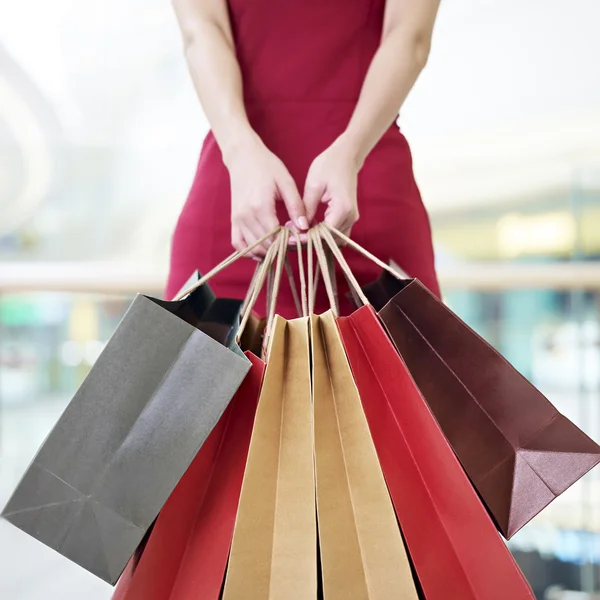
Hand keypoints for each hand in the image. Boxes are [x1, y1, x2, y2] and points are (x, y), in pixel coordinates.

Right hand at [226, 135, 307, 257]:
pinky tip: (264, 249)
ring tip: (283, 245)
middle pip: (265, 244)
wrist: (243, 156)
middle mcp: (246, 216)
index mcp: (260, 206)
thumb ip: (296, 206)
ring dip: (269, 251)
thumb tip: (304, 227)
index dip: (290, 242)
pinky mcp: (233, 220)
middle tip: (295, 243)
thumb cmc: (267, 166)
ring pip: (253, 248)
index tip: (302, 239)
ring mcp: (237, 219)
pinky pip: (238, 244)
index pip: (276, 236)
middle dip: (282, 248)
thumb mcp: (286, 182)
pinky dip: (250, 251)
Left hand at [303, 135, 359, 237]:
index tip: (293, 237)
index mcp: (342, 208)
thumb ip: (307, 208)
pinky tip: (310, 228)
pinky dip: (324, 234)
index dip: (309, 238)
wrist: (346, 157)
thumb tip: (300, 227)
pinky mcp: (349, 217)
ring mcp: (352, 218)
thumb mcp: (313, 185)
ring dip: (319, 239)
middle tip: (293, 236)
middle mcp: (350, 217)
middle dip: (312, 241)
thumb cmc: (329, 166)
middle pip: (331, 240)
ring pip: (334, 240)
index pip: (326, 233)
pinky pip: (337, 233)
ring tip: (300, 233)